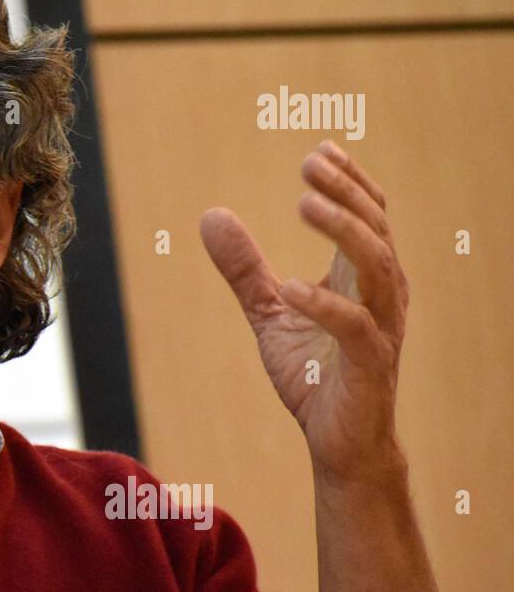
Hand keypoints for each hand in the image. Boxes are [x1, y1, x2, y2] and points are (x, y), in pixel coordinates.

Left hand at [199, 140, 408, 481]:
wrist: (338, 442)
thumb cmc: (314, 374)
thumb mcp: (268, 312)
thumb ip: (244, 267)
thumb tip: (210, 214)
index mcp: (361, 278)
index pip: (369, 215)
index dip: (350, 180)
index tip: (320, 149)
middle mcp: (380, 294)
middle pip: (375, 227)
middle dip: (345, 191)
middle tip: (308, 165)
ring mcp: (380, 327)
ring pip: (377, 263)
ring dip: (343, 228)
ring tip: (304, 203)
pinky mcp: (370, 364)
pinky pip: (357, 325)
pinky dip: (325, 303)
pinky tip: (291, 287)